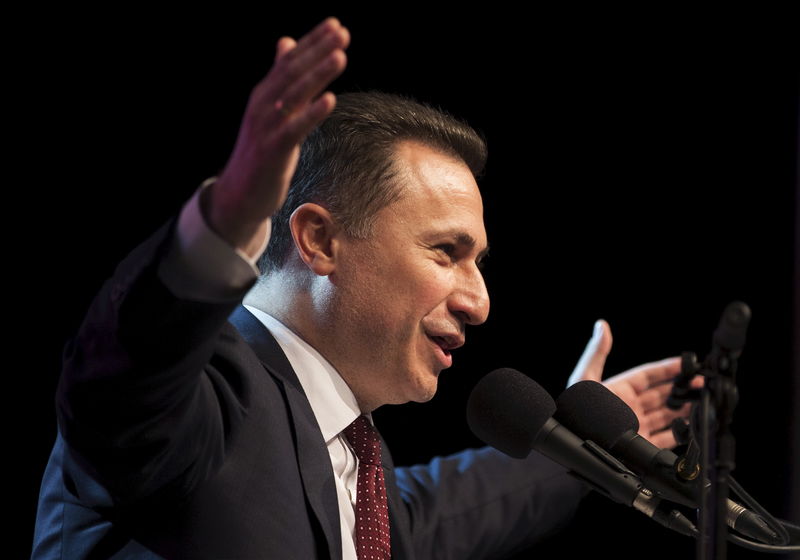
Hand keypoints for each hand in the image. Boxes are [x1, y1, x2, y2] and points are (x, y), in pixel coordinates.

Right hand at [204, 17, 349, 256]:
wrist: (240, 193)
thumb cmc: (262, 151)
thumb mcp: (271, 111)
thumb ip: (281, 79)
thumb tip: (287, 42)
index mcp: (265, 94)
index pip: (290, 61)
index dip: (312, 42)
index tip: (336, 25)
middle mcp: (263, 105)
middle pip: (293, 72)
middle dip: (318, 50)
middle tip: (341, 32)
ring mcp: (266, 127)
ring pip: (295, 95)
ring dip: (318, 74)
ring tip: (340, 56)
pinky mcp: (273, 150)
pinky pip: (295, 128)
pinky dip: (312, 112)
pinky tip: (330, 99)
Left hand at [567, 319, 696, 448]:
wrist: (571, 441)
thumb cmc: (573, 409)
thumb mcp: (584, 378)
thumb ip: (596, 353)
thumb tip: (602, 326)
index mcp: (619, 389)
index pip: (649, 375)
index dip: (668, 369)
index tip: (688, 364)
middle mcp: (630, 407)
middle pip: (662, 395)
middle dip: (683, 389)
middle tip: (703, 384)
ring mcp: (635, 426)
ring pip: (667, 415)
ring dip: (685, 409)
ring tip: (703, 403)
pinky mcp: (639, 446)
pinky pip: (664, 439)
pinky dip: (679, 433)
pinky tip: (691, 428)